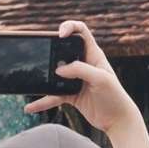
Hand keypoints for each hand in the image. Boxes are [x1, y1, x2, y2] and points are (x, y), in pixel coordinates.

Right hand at [24, 21, 139, 136]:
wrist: (117, 120)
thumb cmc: (115, 96)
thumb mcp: (101, 79)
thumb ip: (80, 70)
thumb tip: (58, 69)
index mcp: (93, 54)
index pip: (81, 31)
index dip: (69, 27)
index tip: (60, 34)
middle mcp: (83, 64)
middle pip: (62, 50)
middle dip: (50, 51)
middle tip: (43, 56)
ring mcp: (75, 79)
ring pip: (54, 74)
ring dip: (43, 77)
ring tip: (32, 81)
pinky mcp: (70, 95)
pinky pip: (52, 95)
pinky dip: (42, 101)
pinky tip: (31, 107)